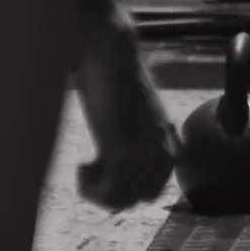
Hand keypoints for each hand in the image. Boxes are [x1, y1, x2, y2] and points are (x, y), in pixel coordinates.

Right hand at [73, 6, 176, 210]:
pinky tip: (81, 167)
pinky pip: (113, 191)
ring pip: (128, 199)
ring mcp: (146, 150)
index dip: (132, 184)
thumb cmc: (113, 74)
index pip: (160, 182)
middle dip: (117, 192)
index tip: (108, 169)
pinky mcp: (124, 149)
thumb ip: (134, 132)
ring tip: (85, 170)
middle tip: (93, 173)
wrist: (109, 52)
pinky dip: (92, 189)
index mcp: (168, 136)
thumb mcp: (130, 110)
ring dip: (101, 193)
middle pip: (147, 195)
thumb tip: (116, 151)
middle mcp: (164, 146)